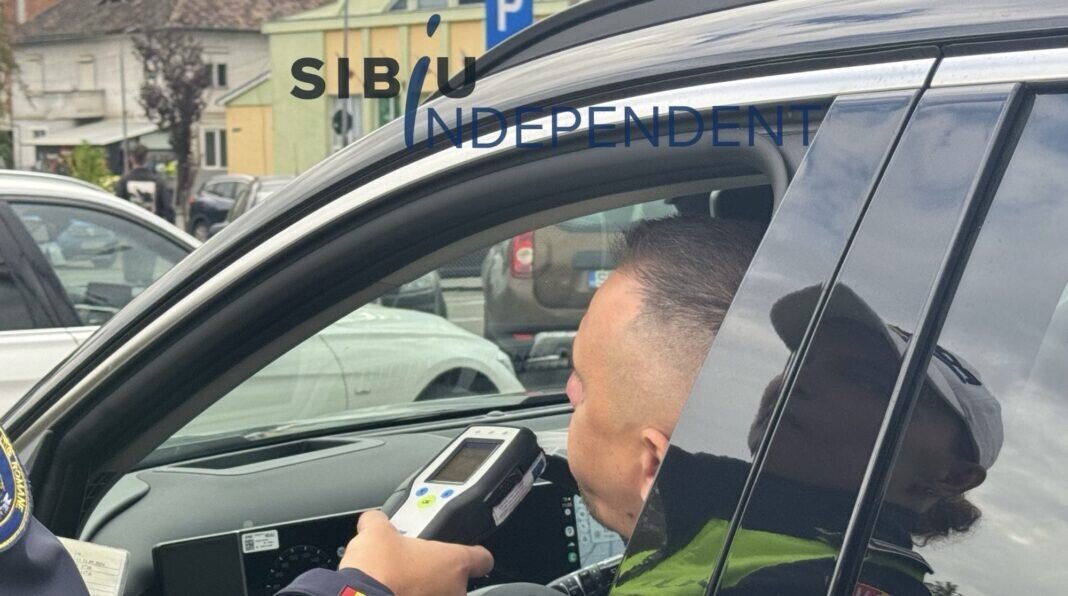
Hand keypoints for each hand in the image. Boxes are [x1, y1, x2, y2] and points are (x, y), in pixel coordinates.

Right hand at [339, 510, 493, 595]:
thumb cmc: (378, 570)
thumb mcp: (376, 531)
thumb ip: (380, 521)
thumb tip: (373, 519)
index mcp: (454, 562)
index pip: (481, 559)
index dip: (473, 555)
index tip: (466, 555)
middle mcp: (454, 591)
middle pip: (455, 581)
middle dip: (434, 576)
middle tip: (411, 570)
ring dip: (423, 592)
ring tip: (398, 586)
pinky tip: (391, 595)